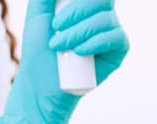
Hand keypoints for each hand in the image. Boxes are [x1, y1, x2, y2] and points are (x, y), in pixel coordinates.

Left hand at [0, 0, 129, 123]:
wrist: (42, 83)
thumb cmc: (39, 49)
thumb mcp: (37, 14)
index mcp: (84, 4)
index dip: (77, 3)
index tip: (57, 18)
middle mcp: (101, 14)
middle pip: (102, 0)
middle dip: (75, 12)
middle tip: (56, 27)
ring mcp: (111, 30)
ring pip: (105, 19)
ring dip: (78, 32)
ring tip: (59, 46)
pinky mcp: (118, 49)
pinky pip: (115, 37)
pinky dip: (94, 43)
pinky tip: (79, 52)